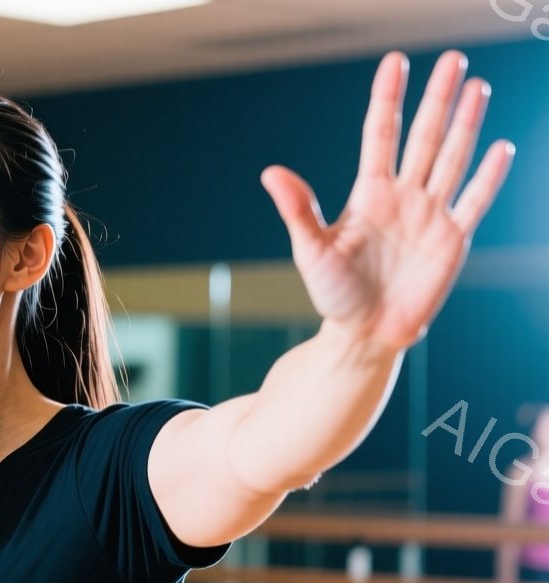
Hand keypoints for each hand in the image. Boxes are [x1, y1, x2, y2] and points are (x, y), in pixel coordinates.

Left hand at [263, 51, 513, 350]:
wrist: (364, 334)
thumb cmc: (333, 294)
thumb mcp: (311, 251)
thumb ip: (298, 210)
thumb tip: (271, 172)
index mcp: (368, 194)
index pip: (381, 134)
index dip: (388, 99)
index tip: (394, 62)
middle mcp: (403, 196)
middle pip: (424, 137)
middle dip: (438, 98)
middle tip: (453, 59)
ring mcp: (430, 215)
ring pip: (452, 159)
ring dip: (466, 125)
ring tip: (478, 88)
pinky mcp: (453, 240)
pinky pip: (474, 201)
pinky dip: (488, 177)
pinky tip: (500, 148)